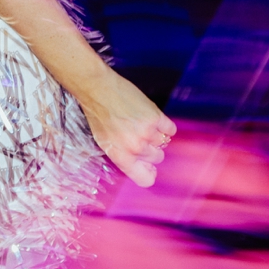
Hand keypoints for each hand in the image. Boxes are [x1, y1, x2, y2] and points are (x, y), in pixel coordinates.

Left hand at [79, 71, 176, 186]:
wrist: (98, 88)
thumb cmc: (98, 114)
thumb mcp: (104, 142)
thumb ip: (124, 156)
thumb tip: (145, 168)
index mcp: (121, 156)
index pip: (146, 179)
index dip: (149, 173)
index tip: (149, 167)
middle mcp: (135, 147)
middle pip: (157, 158)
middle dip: (150, 148)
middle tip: (137, 134)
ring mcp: (147, 132)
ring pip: (163, 143)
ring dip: (155, 134)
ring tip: (140, 123)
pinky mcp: (156, 117)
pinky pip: (171, 129)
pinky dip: (164, 125)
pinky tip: (151, 118)